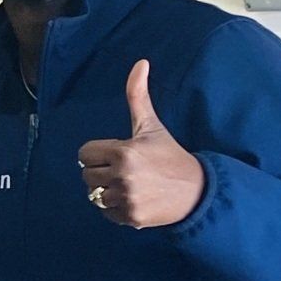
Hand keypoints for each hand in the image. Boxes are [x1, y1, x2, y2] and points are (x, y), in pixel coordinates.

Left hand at [77, 61, 206, 228]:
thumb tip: (140, 63)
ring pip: (94, 195)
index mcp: (124, 152)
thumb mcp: (152, 125)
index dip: (97, 153)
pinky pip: (105, 212)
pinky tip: (133, 198)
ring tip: (128, 183)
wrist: (196, 190)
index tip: (114, 154)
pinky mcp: (130, 217)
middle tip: (123, 169)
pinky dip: (115, 207)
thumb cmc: (170, 155)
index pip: (84, 154)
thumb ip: (137, 96)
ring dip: (106, 190)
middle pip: (87, 175)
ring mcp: (126, 199)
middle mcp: (122, 176)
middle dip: (101, 171)